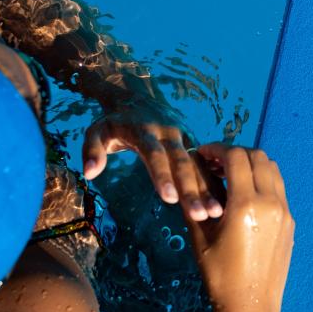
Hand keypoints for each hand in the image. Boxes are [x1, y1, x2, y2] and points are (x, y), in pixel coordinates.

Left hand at [81, 102, 224, 221]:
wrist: (137, 97)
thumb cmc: (114, 122)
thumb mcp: (96, 130)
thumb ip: (91, 150)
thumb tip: (90, 173)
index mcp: (145, 131)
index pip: (154, 154)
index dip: (162, 176)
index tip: (169, 199)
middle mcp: (169, 134)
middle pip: (181, 163)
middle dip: (191, 189)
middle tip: (200, 214)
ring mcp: (184, 138)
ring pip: (198, 165)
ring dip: (207, 188)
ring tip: (216, 212)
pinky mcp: (192, 144)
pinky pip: (205, 164)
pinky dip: (213, 182)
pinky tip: (223, 203)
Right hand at [184, 144, 293, 311]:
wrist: (250, 306)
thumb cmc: (219, 274)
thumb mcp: (200, 236)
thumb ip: (197, 201)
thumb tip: (190, 175)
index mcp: (246, 205)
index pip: (236, 158)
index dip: (217, 150)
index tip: (202, 154)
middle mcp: (270, 203)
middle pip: (258, 157)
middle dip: (235, 153)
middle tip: (215, 163)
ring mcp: (285, 212)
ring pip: (273, 169)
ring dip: (252, 164)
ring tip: (231, 175)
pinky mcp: (290, 222)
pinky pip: (278, 188)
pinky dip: (263, 180)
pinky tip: (245, 194)